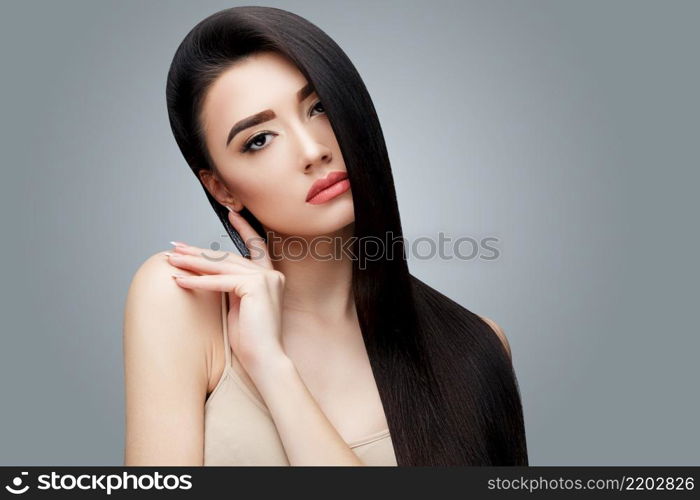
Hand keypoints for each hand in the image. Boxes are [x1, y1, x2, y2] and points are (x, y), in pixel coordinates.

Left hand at [166, 209, 286, 373]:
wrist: (265, 360)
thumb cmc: (251, 340)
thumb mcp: (239, 306)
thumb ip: (232, 287)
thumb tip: (209, 274)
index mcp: (271, 278)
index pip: (257, 246)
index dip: (244, 229)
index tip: (232, 214)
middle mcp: (271, 275)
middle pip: (229, 257)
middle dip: (199, 252)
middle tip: (176, 247)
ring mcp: (266, 279)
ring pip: (222, 266)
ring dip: (193, 263)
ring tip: (172, 260)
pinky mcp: (256, 287)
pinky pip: (220, 281)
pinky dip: (198, 281)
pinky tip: (180, 280)